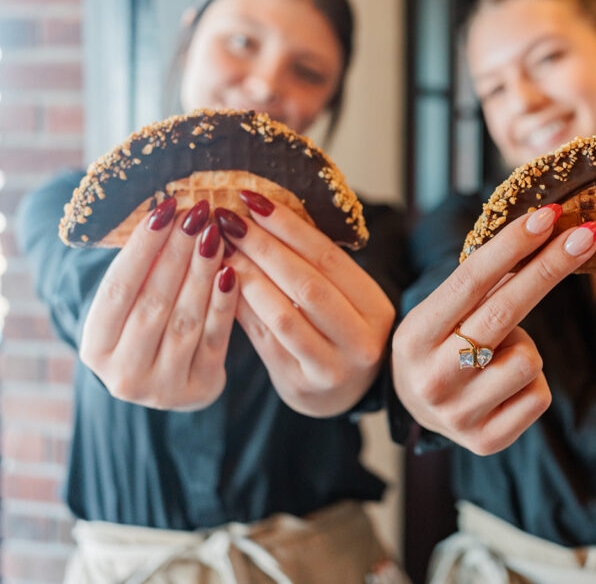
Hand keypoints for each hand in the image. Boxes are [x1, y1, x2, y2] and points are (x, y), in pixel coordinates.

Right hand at [79, 198, 238, 410]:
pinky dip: (223, 303)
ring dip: (202, 272)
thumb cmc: (145, 331)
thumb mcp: (129, 309)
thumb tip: (168, 215)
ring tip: (215, 234)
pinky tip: (232, 271)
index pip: (117, 288)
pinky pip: (215, 338)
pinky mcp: (201, 389)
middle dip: (177, 253)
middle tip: (198, 213)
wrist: (169, 385)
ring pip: (186, 319)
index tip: (165, 209)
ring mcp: (163, 387)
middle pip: (153, 302)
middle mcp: (123, 374)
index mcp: (95, 349)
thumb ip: (141, 273)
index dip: (142, 247)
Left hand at [219, 191, 395, 416]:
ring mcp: (332, 367)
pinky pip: (264, 339)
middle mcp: (361, 339)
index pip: (329, 258)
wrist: (338, 395)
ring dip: (247, 277)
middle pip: (307, 284)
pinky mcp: (300, 384)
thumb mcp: (343, 300)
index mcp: (375, 307)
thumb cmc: (336, 333)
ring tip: (220, 250)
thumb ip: (312, 266)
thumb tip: (259, 212)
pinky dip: (241, 308)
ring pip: (283, 314)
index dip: (290, 226)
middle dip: (263, 247)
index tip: (254, 200)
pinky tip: (221, 284)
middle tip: (229, 219)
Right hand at [392, 205, 595, 455]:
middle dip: (550, 267)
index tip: (548, 217)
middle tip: (586, 236)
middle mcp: (432, 377)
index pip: (470, 281)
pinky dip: (531, 383)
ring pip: (529, 359)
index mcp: (414, 336)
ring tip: (499, 354)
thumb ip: (481, 284)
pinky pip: (538, 395)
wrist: (417, 409)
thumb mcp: (441, 313)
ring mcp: (459, 414)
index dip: (511, 246)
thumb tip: (544, 231)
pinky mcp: (486, 440)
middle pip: (505, 311)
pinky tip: (505, 386)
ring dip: (526, 347)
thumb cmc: (439, 345)